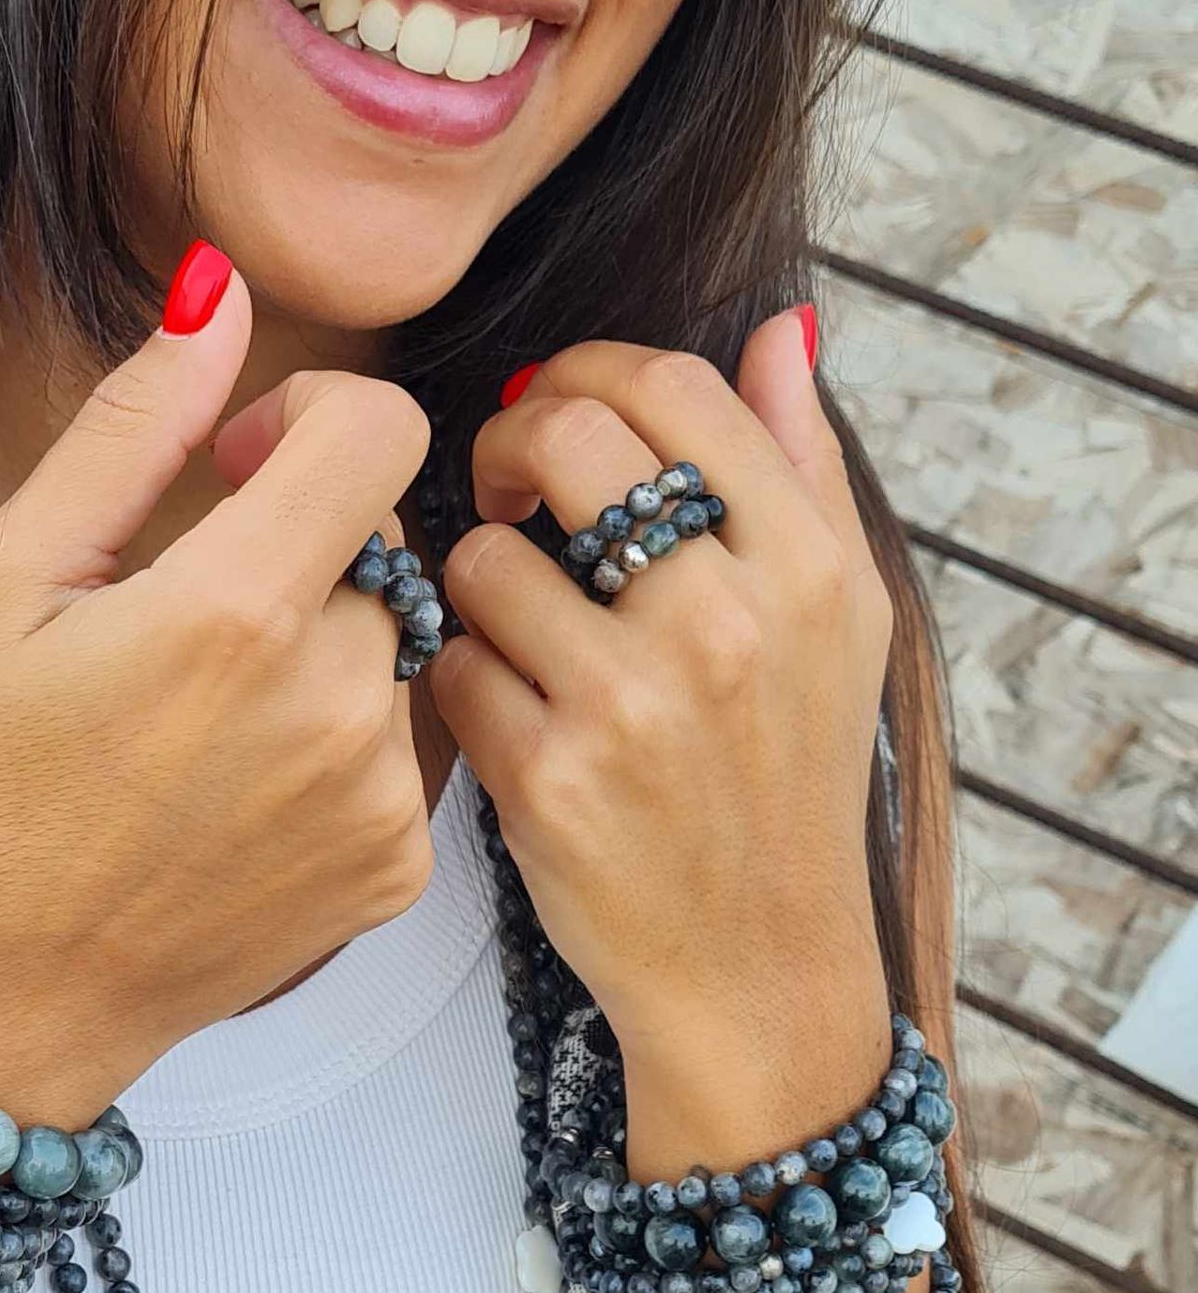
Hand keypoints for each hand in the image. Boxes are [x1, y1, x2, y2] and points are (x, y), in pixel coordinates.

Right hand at [0, 256, 433, 1112]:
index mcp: (237, 610)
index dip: (313, 419)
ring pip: (393, 648)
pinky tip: (244, 793)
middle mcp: (337, 701)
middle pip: (381, 545)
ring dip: (322, 653)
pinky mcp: (399, 865)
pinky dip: (339, 748)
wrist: (12, 986)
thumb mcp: (9, 579)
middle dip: (299, 554)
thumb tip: (219, 291)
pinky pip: (404, 750)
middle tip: (190, 629)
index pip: (381, 429)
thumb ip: (130, 428)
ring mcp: (380, 794)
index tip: (242, 467)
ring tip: (210, 725)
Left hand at [431, 309, 893, 1079]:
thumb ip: (803, 467)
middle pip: (561, 437)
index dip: (583, 374)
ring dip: (478, 584)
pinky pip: (452, 668)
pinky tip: (508, 712)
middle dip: (507, 448)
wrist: (757, 965)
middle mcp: (722, 623)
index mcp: (805, 565)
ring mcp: (630, 705)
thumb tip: (781, 328)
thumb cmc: (787, 781)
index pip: (668, 384)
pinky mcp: (547, 782)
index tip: (555, 415)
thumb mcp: (840, 624)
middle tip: (509, 494)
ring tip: (519, 631)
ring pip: (481, 559)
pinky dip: (463, 681)